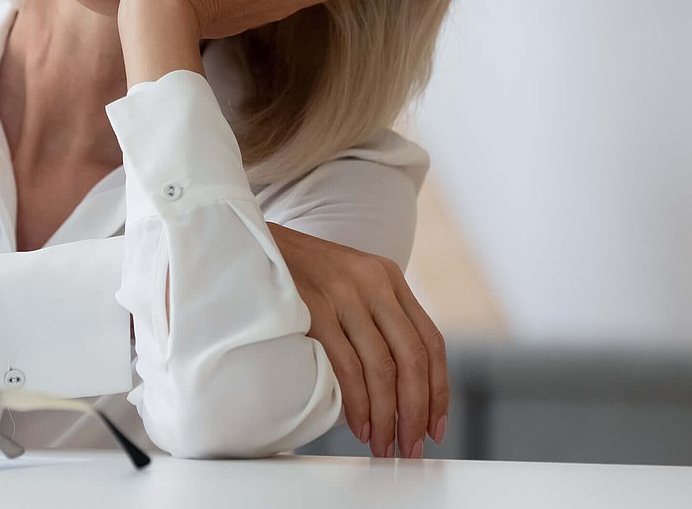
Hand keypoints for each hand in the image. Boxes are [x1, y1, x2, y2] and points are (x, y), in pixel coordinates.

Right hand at [266, 222, 448, 458]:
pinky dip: (357, 401)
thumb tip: (398, 383)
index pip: (431, 341)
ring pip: (382, 366)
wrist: (253, 242)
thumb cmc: (300, 273)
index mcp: (388, 277)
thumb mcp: (349, 280)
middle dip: (416, 411)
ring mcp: (344, 294)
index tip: (435, 427)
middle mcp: (373, 283)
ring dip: (387, 415)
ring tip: (383, 444)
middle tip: (410, 447)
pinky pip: (346, 365)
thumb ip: (376, 315)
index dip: (438, 390)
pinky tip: (358, 424)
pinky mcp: (314, 308)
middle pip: (413, 357)